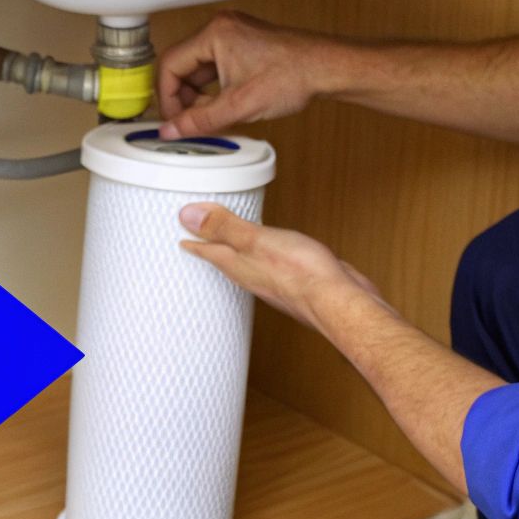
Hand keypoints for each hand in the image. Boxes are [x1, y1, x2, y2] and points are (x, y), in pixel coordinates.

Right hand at [157, 12, 331, 138]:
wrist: (326, 69)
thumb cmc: (293, 76)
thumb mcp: (238, 106)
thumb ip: (199, 121)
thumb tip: (171, 131)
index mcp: (214, 34)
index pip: (170, 65)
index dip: (167, 98)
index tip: (172, 120)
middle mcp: (220, 28)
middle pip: (182, 66)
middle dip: (183, 98)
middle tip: (190, 122)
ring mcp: (232, 34)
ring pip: (198, 69)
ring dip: (198, 96)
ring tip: (209, 117)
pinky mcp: (243, 44)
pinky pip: (215, 68)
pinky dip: (214, 89)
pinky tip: (222, 107)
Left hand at [178, 202, 383, 330]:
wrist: (339, 301)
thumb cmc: (301, 273)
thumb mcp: (255, 240)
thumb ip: (224, 227)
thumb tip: (188, 216)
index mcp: (239, 265)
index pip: (208, 251)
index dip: (193, 241)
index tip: (180, 237)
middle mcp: (253, 276)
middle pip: (224, 260)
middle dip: (211, 250)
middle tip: (198, 242)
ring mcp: (274, 280)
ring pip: (248, 264)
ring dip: (236, 254)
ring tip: (229, 247)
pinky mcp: (297, 281)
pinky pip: (272, 265)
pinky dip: (265, 256)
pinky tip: (272, 255)